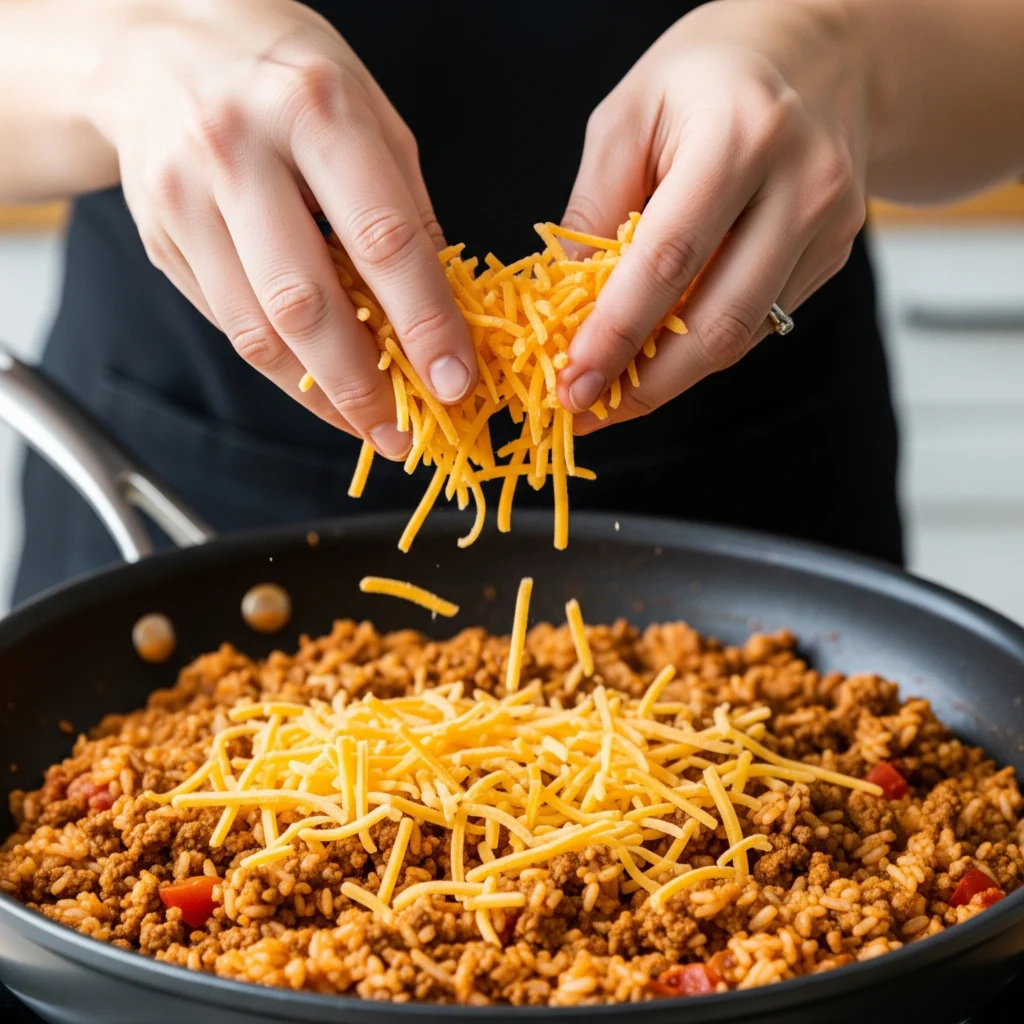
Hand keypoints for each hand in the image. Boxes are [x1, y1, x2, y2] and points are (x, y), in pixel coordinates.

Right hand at [84, 0, 475, 457]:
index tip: (454, 381)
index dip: (424, 323)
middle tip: (404, 431)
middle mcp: (236, 150)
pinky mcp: (160, 240)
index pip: (381, 239)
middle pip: (304, 301)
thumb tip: (445, 311)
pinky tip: (321, 387)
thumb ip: (407, 210)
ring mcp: (184, 198)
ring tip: (367, 424)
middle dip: (362, 385)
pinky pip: (230, 326)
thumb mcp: (370, 114)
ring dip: (319, 394)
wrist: (155, 48)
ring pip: (256, 330)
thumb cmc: (285, 79)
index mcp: (313, 109)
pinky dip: (283, 371)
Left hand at [555, 0, 867, 432]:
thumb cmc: (710, 76)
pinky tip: (663, 355)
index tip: (572, 383)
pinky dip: (705, 349)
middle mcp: (798, 184)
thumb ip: (595, 206)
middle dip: (646, 384)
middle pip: (718, 320)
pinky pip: (762, 322)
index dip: (617, 334)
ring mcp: (828, 224)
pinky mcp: (834, 254)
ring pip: (744, 335)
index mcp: (737, 137)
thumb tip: (566, 303)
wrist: (825, 53)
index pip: (669, 260)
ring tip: (616, 396)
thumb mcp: (629, 114)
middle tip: (589, 412)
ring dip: (673, 379)